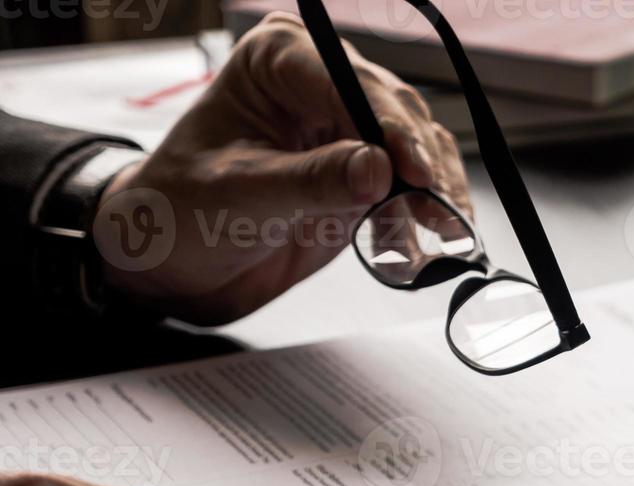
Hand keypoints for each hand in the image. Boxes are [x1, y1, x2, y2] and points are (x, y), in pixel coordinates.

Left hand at [94, 12, 471, 324]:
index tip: (414, 172)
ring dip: (434, 191)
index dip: (389, 128)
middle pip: (395, 111)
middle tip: (437, 211)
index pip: (349, 84)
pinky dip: (427, 212)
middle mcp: (320, 83)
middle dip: (421, 164)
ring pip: (417, 145)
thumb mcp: (243, 194)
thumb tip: (378, 169)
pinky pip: (414, 184)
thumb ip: (313, 180)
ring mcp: (347, 128)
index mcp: (277, 60)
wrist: (179, 264)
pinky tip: (432, 239)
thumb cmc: (184, 211)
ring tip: (441, 231)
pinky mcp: (366, 173)